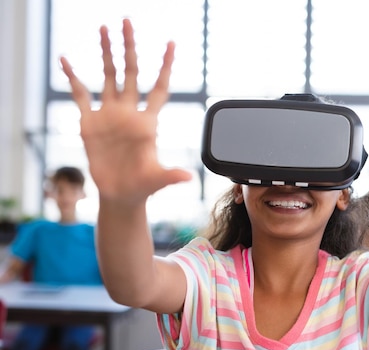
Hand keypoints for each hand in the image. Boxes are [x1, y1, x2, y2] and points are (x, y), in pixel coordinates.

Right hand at [60, 19, 191, 204]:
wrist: (120, 194)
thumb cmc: (142, 185)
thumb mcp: (157, 179)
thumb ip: (170, 175)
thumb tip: (188, 177)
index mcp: (148, 122)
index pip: (159, 88)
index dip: (165, 66)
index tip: (171, 43)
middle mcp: (129, 113)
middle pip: (131, 72)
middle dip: (130, 47)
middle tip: (128, 22)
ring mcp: (109, 115)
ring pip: (109, 76)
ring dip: (107, 54)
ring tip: (104, 28)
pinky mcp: (89, 122)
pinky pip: (80, 94)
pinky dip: (73, 77)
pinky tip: (66, 60)